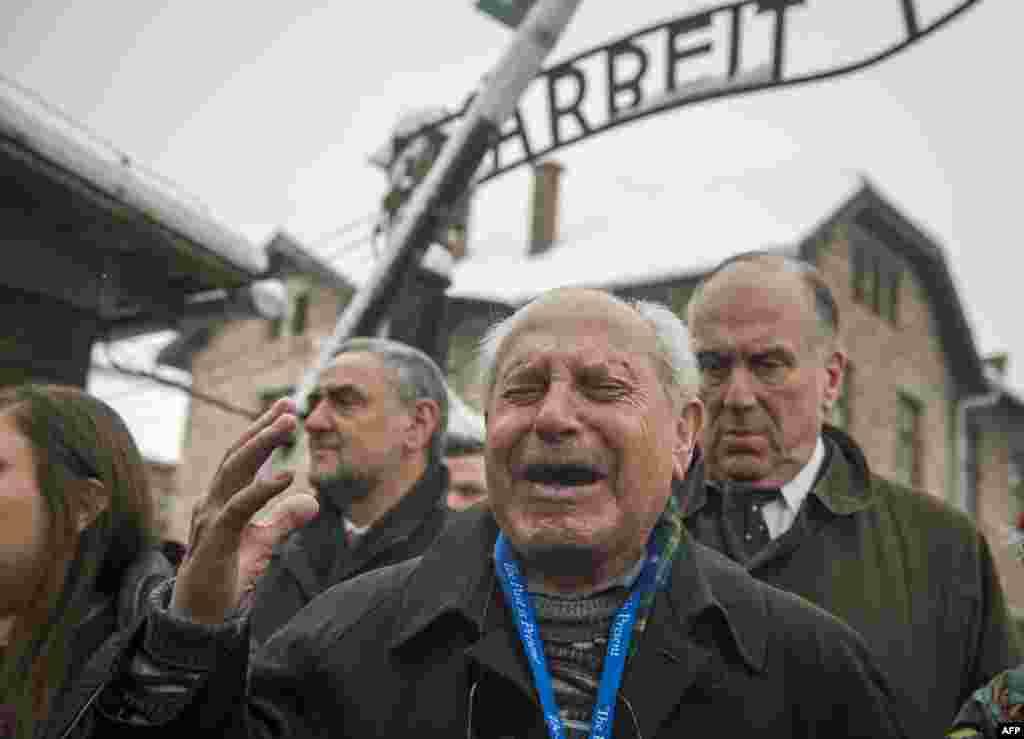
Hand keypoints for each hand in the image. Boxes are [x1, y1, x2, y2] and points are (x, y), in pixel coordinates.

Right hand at [172, 399, 317, 624]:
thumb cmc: (225, 578)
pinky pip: (239, 508)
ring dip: (262, 444)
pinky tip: (287, 475)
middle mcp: (212, 502)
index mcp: (221, 499)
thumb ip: (284, 520)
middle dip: (263, 429)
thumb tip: (313, 502)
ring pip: (235, 472)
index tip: (285, 408)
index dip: (261, 431)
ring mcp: (210, 519)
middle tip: (289, 407)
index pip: (242, 458)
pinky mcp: (216, 541)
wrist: (199, 618)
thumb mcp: (262, 544)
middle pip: (237, 455)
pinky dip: (262, 489)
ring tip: (289, 424)